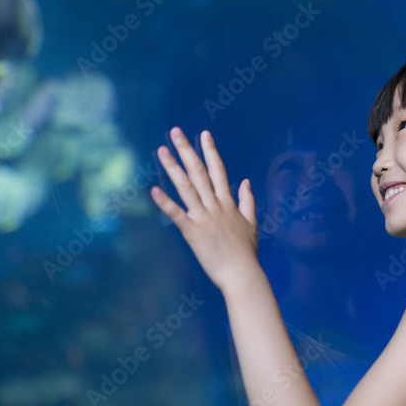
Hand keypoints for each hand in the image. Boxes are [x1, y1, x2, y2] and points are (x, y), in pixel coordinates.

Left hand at [151, 127, 259, 293]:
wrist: (242, 274)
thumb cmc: (246, 252)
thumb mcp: (251, 223)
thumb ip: (247, 200)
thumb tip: (246, 181)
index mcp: (228, 202)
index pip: (218, 170)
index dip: (210, 151)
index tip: (204, 134)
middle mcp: (215, 205)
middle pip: (199, 172)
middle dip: (187, 150)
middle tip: (175, 132)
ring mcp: (203, 217)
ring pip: (187, 187)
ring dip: (173, 168)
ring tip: (162, 151)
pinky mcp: (193, 232)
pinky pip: (177, 215)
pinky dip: (165, 203)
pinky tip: (153, 190)